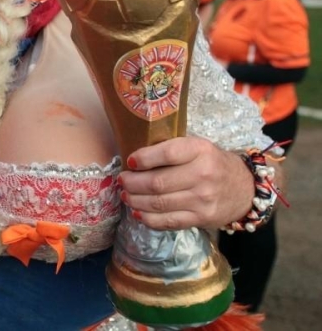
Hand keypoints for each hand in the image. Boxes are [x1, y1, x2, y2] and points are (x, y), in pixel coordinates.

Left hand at [118, 136, 255, 230]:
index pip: (167, 153)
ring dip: (135, 200)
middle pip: (157, 182)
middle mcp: (203, 174)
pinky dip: (148, 218)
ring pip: (159, 203)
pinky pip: (168, 222)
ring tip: (126, 195)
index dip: (143, 158)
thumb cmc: (212, 163)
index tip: (130, 161)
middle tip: (122, 181)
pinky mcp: (201, 218)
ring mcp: (203, 200)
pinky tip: (138, 212)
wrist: (244, 188)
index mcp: (200, 150)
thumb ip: (171, 150)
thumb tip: (134, 160)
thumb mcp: (197, 147)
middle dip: (132, 183)